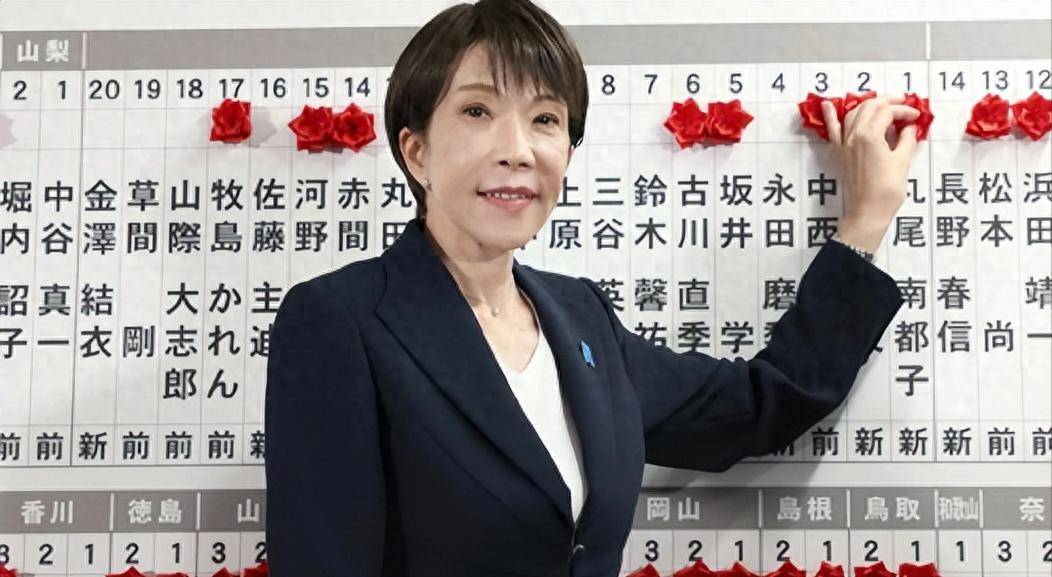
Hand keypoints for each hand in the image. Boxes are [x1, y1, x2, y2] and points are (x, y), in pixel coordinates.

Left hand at [821, 94, 921, 252]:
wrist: (868, 211)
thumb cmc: (887, 189)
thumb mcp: (902, 161)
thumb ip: (906, 139)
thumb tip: (910, 127)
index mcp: (869, 135)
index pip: (887, 112)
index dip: (904, 111)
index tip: (916, 116)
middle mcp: (853, 135)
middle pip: (869, 107)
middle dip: (887, 101)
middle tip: (903, 103)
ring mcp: (844, 144)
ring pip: (854, 114)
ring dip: (868, 105)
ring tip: (883, 104)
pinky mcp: (840, 153)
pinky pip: (833, 131)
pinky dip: (831, 116)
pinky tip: (828, 105)